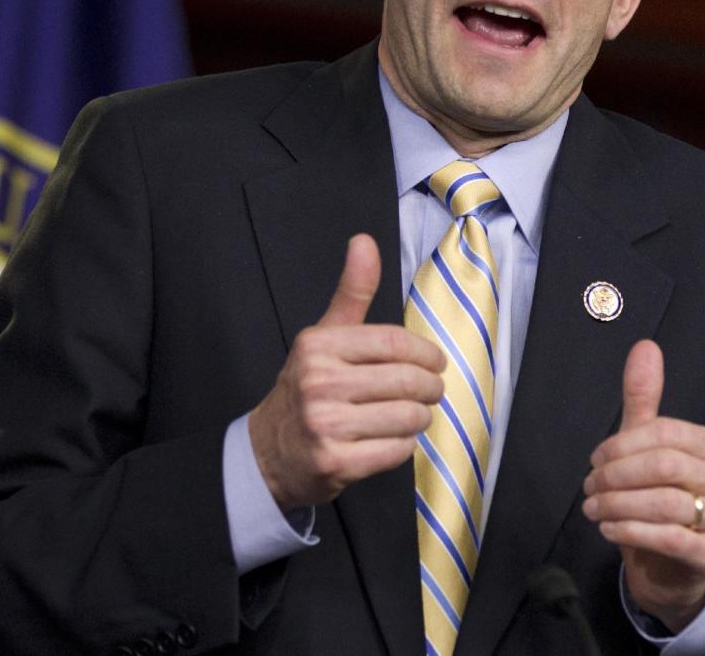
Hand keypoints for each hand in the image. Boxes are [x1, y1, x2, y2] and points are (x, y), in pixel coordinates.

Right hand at [249, 233, 444, 510]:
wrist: (268, 451)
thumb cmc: (307, 386)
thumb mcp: (325, 335)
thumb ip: (352, 291)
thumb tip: (364, 240)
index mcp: (318, 345)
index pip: (394, 342)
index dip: (425, 353)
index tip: (436, 361)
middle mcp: (317, 382)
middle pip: (406, 380)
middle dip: (431, 386)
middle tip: (433, 390)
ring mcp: (324, 425)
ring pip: (407, 417)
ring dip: (421, 416)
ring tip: (415, 413)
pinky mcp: (334, 463)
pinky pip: (396, 450)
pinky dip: (404, 444)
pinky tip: (393, 438)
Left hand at [582, 340, 704, 631]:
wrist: (669, 561)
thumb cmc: (656, 491)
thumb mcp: (644, 443)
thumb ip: (644, 397)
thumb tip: (645, 346)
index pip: (666, 433)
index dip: (623, 444)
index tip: (595, 459)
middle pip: (665, 466)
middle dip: (617, 476)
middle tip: (589, 486)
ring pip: (666, 504)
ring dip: (618, 505)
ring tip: (592, 508)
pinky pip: (669, 539)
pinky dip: (631, 531)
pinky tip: (608, 529)